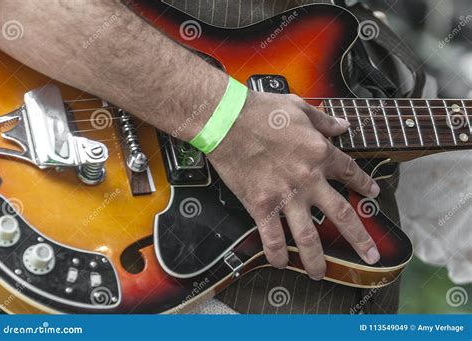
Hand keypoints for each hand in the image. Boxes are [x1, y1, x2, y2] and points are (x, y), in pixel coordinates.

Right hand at [208, 91, 380, 279]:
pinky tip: (280, 263)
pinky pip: (272, 237)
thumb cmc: (261, 111)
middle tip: (370, 256)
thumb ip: (323, 120)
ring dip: (316, 259)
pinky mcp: (261, 205)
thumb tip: (343, 125)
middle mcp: (309, 179)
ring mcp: (285, 196)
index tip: (372, 194)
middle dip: (359, 238)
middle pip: (341, 215)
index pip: (350, 173)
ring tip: (321, 274)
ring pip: (308, 236)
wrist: (227, 119)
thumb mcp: (298, 107)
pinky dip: (277, 254)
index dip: (363, 185)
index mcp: (320, 153)